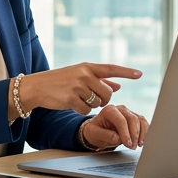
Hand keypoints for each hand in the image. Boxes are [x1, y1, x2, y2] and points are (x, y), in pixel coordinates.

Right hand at [17, 63, 141, 113]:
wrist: (37, 87)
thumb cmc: (61, 81)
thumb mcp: (80, 76)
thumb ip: (100, 80)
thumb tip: (119, 85)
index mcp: (87, 67)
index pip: (111, 68)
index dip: (126, 72)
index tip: (139, 74)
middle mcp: (84, 74)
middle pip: (108, 93)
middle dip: (103, 99)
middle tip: (91, 97)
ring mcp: (77, 86)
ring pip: (98, 103)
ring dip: (91, 105)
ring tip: (78, 98)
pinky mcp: (71, 99)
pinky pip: (87, 111)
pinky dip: (81, 111)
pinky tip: (72, 104)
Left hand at [79, 104, 148, 150]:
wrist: (98, 130)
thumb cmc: (95, 130)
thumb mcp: (93, 134)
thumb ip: (104, 135)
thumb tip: (116, 137)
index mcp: (109, 110)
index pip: (121, 120)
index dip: (126, 133)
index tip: (127, 144)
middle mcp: (120, 109)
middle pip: (132, 119)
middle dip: (134, 134)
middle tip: (132, 146)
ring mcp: (128, 112)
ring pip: (140, 120)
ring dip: (141, 133)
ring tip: (137, 145)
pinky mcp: (134, 117)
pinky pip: (143, 123)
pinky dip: (145, 132)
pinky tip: (142, 141)